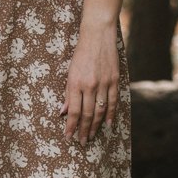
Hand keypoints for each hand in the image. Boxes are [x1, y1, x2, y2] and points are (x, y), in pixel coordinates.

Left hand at [63, 25, 119, 144]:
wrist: (98, 34)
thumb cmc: (81, 53)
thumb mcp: (70, 71)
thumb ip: (68, 93)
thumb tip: (64, 112)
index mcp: (75, 82)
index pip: (73, 111)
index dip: (71, 126)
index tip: (68, 137)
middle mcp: (89, 85)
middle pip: (86, 114)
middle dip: (83, 130)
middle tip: (82, 142)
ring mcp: (103, 83)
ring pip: (100, 111)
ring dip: (95, 126)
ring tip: (91, 137)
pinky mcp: (114, 80)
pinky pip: (113, 101)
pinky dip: (110, 114)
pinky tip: (108, 124)